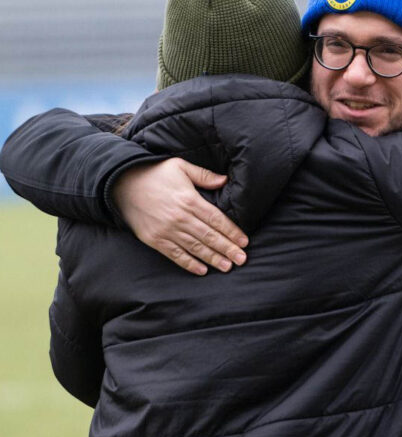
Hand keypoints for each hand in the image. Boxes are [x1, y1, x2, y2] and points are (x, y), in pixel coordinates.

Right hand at [112, 158, 248, 275]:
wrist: (121, 183)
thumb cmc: (154, 173)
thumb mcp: (180, 166)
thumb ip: (204, 175)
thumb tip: (225, 180)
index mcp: (189, 200)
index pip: (217, 219)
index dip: (232, 232)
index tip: (244, 242)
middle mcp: (180, 218)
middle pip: (209, 237)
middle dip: (228, 249)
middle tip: (242, 259)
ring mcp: (167, 231)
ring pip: (195, 248)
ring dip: (213, 259)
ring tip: (228, 267)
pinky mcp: (155, 240)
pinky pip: (175, 255)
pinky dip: (189, 264)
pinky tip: (202, 270)